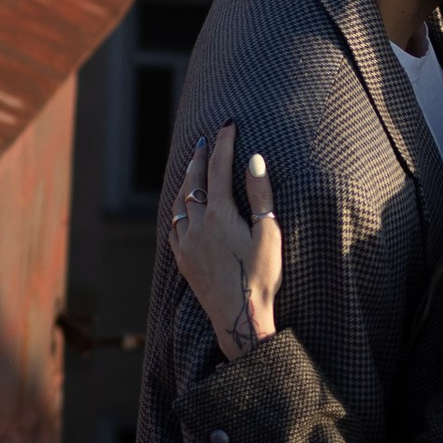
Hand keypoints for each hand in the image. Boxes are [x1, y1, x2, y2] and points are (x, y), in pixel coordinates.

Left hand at [171, 124, 281, 357]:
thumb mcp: (269, 234)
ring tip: (192, 169)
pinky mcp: (182, 260)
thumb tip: (254, 159)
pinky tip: (182, 208)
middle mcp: (197, 225)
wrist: (239, 318)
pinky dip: (178, 208)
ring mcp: (186, 243)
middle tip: (204, 141)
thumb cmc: (261, 277)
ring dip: (186, 182)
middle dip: (200, 158)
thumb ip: (260, 195)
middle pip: (194, 181)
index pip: (219, 168)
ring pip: (179, 202)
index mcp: (220, 215)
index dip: (223, 143)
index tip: (228, 125)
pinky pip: (174, 225)